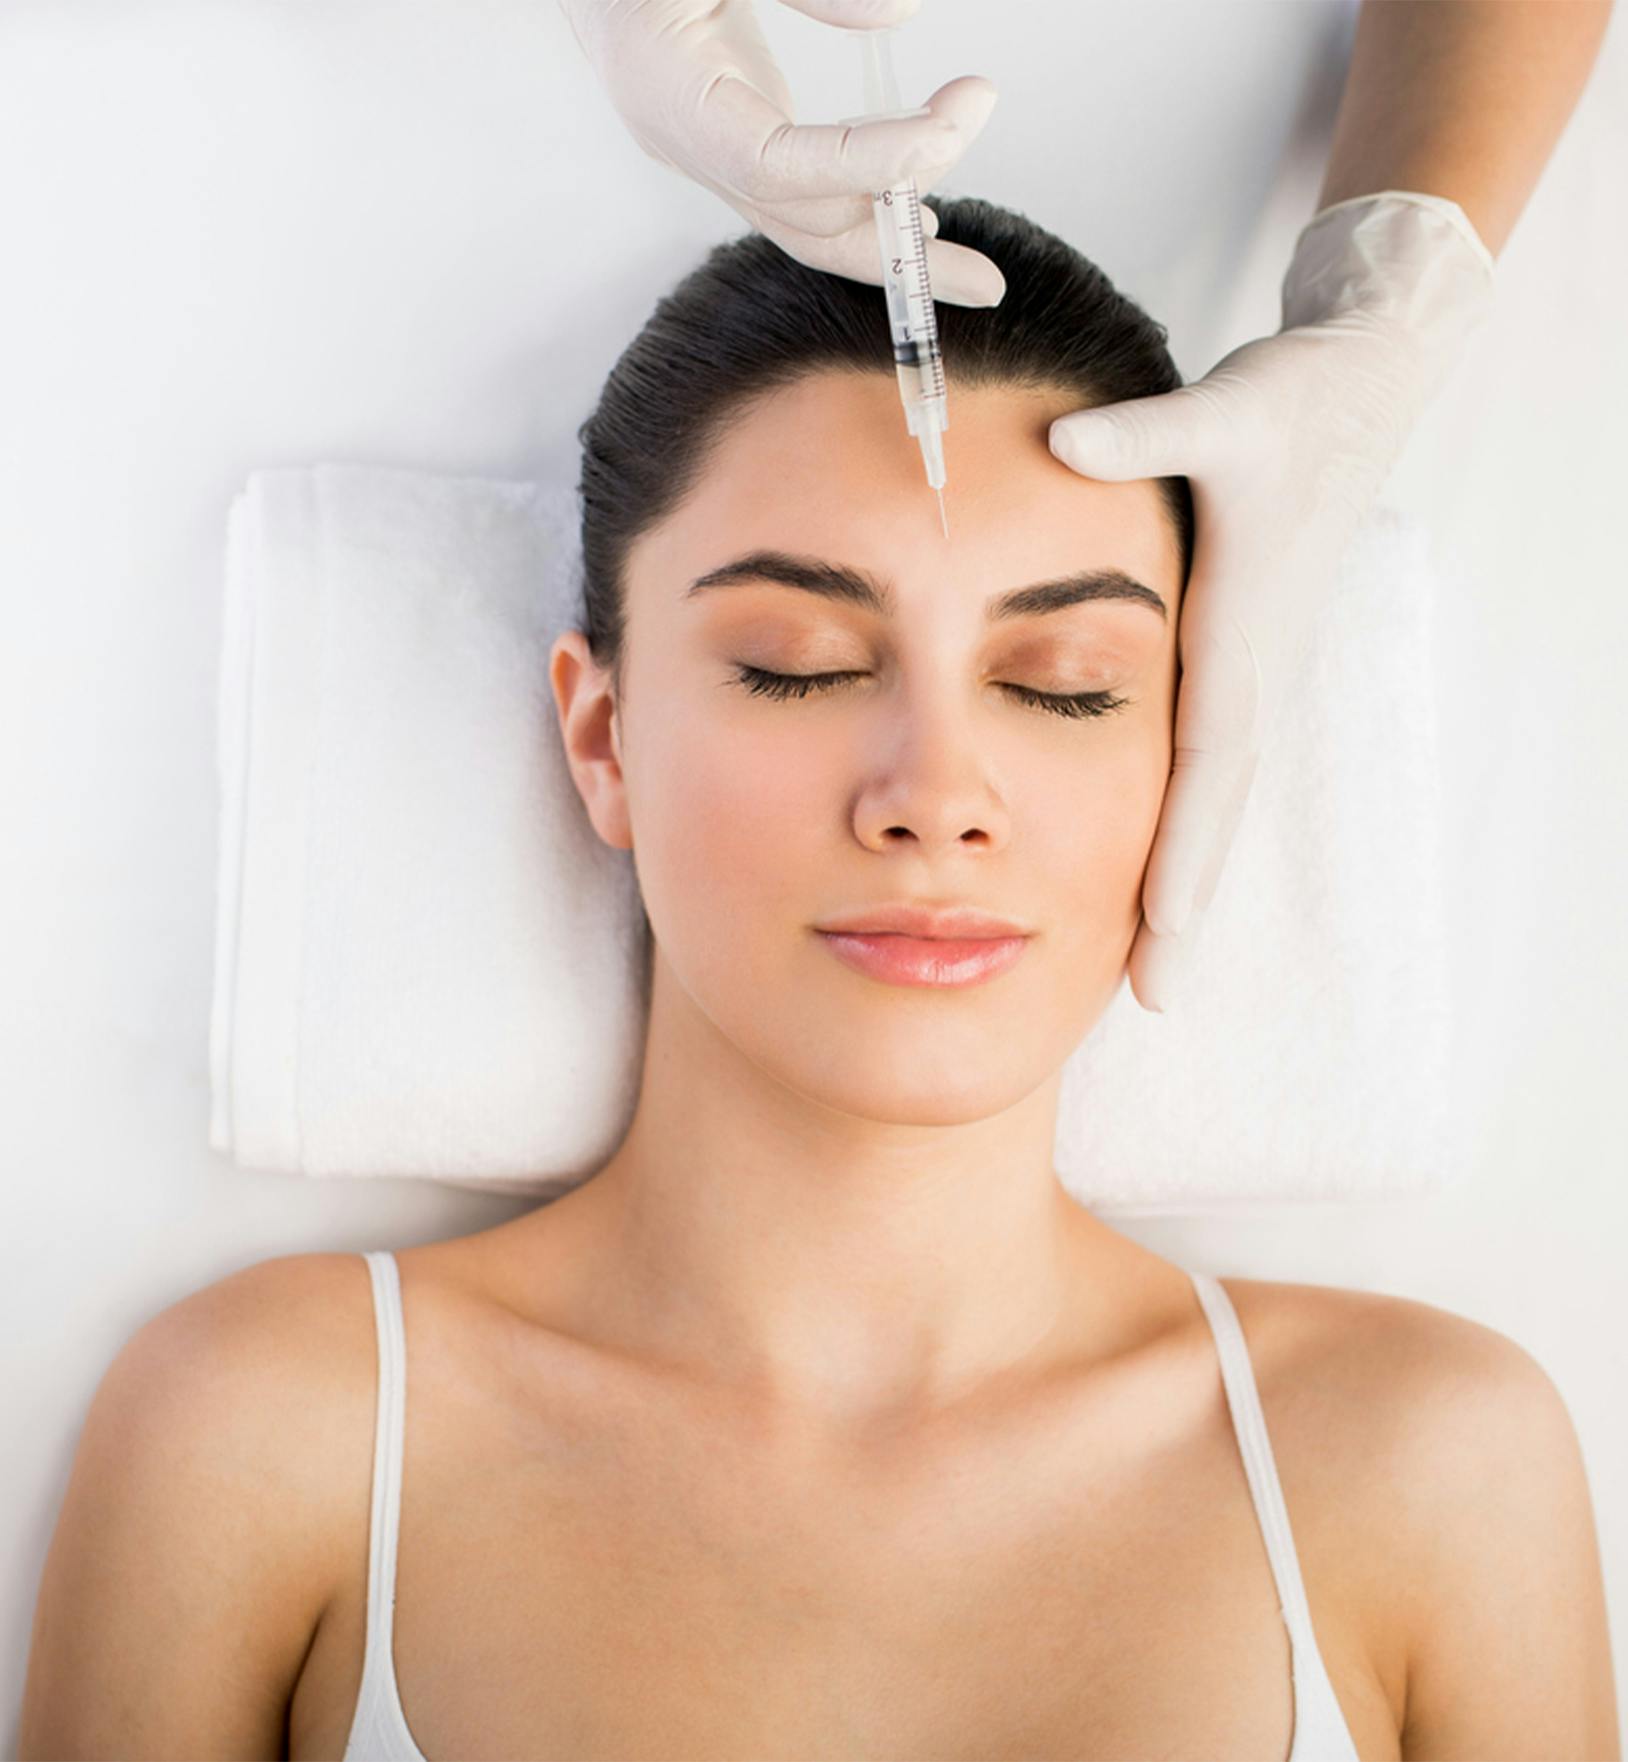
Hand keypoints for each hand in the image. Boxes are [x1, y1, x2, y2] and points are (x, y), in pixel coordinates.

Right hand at [556, 0, 1005, 306]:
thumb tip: (902, 14)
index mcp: (664, 90)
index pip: (775, 163)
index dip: (867, 161)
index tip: (949, 128)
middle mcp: (682, 141)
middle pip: (798, 219)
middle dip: (896, 228)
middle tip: (984, 229)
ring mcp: (705, 152)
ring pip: (805, 225)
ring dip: (892, 250)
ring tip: (974, 278)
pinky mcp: (729, 143)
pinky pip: (803, 198)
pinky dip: (865, 210)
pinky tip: (921, 222)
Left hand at [1047, 192, 1495, 1012]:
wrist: (1365, 379)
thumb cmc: (1296, 399)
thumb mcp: (1220, 412)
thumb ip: (1143, 435)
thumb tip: (1061, 443)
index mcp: (1239, 630)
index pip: (1208, 764)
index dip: (1182, 850)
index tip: (1157, 934)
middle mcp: (1251, 664)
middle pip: (1213, 807)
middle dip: (1183, 903)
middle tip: (1154, 997)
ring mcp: (1253, 664)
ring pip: (1217, 793)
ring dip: (1185, 876)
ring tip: (1153, 963)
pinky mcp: (1245, 648)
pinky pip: (1217, 758)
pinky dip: (1191, 819)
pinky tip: (1159, 862)